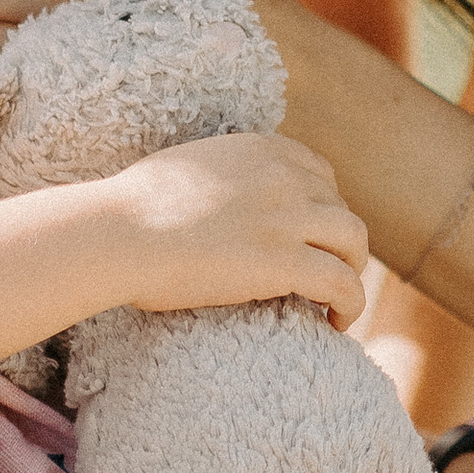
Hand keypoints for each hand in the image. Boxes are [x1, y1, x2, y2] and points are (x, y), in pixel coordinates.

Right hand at [108, 132, 370, 330]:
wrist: (119, 233)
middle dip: (339, 243)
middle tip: (325, 274)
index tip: (312, 237)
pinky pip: (343, 284)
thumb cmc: (131, 210)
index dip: (323, 210)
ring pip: (354, 243)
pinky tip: (336, 324)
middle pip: (340, 208)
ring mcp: (288, 218)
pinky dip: (350, 306)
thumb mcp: (187, 168)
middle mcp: (284, 176)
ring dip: (351, 271)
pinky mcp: (285, 262)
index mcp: (261, 149)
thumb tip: (216, 199)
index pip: (320, 174)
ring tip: (336, 301)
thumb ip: (219, 175)